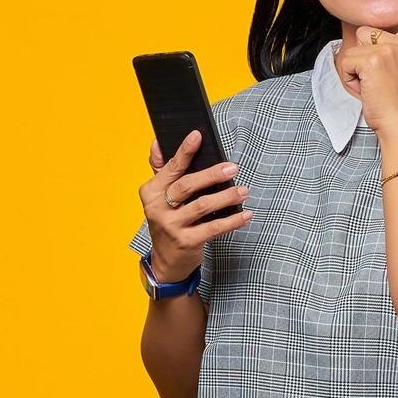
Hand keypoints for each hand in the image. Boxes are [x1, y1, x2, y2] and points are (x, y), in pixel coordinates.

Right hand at [138, 128, 251, 280]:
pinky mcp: (186, 242)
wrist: (167, 261)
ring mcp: (171, 227)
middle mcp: (157, 208)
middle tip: (233, 167)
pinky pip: (214, 228)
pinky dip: (233, 221)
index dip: (184, 151)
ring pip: (202, 206)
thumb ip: (160, 170)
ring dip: (226, 196)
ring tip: (243, 190)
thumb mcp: (160, 197)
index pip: (170, 168)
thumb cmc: (168, 221)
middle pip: (187, 186)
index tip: (197, 135)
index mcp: (151, 192)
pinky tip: (246, 214)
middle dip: (211, 174)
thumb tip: (157, 142)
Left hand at [334, 0, 397, 133]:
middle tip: (375, 81)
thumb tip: (367, 37)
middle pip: (364, 33)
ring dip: (353, 69)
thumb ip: (383, 53)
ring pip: (352, 48)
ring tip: (370, 85)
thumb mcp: (390, 71)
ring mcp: (389, 50)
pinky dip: (349, 79)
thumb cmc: (391, 103)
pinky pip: (346, 63)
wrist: (397, 122)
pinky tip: (366, 89)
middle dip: (360, 57)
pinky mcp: (374, 60)